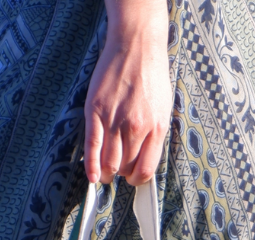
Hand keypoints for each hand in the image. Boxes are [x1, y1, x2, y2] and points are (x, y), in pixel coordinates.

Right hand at [84, 0, 172, 186]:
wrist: (136, 44)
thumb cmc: (151, 75)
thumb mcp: (163, 108)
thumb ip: (155, 136)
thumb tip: (144, 161)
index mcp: (156, 128)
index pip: (145, 170)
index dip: (137, 180)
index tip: (133, 179)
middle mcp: (136, 127)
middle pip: (125, 168)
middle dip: (121, 173)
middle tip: (118, 171)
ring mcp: (114, 120)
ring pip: (108, 162)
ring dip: (106, 172)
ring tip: (105, 172)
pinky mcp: (95, 111)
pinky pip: (92, 146)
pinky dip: (91, 165)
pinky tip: (92, 176)